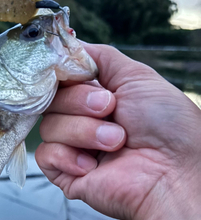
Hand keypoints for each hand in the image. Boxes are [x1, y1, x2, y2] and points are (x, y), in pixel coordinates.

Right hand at [36, 44, 200, 219]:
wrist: (174, 173)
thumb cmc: (168, 127)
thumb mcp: (136, 76)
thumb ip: (98, 57)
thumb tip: (66, 45)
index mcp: (95, 96)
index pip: (59, 77)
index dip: (60, 73)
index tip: (72, 73)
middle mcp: (82, 119)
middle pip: (50, 98)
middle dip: (79, 101)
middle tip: (110, 110)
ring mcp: (73, 147)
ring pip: (47, 126)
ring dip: (84, 132)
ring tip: (115, 142)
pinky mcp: (66, 173)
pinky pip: (45, 155)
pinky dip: (69, 156)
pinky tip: (93, 164)